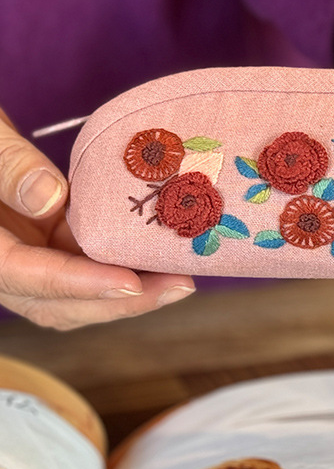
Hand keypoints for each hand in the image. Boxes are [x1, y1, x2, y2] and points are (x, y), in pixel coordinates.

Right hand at [0, 108, 194, 328]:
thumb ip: (10, 167)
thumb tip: (50, 197)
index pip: (25, 275)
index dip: (79, 284)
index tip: (128, 282)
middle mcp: (1, 262)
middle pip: (56, 301)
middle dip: (120, 301)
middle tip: (179, 285)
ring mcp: (25, 256)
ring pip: (74, 294)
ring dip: (129, 292)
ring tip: (181, 277)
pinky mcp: (47, 245)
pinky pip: (84, 266)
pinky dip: (123, 267)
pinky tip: (162, 258)